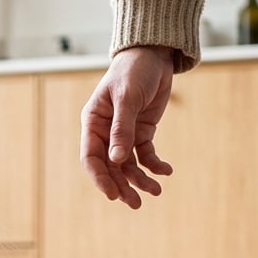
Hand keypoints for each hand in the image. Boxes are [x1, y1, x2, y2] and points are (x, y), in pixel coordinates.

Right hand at [79, 45, 175, 208]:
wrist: (154, 54)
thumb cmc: (134, 71)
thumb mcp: (128, 98)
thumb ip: (123, 129)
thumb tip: (117, 160)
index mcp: (93, 122)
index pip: (91, 157)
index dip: (100, 178)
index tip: (113, 195)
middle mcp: (106, 131)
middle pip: (111, 166)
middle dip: (122, 185)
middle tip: (135, 204)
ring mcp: (125, 132)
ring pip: (129, 165)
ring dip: (140, 179)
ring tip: (156, 192)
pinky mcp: (143, 131)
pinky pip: (146, 154)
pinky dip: (155, 165)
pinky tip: (166, 171)